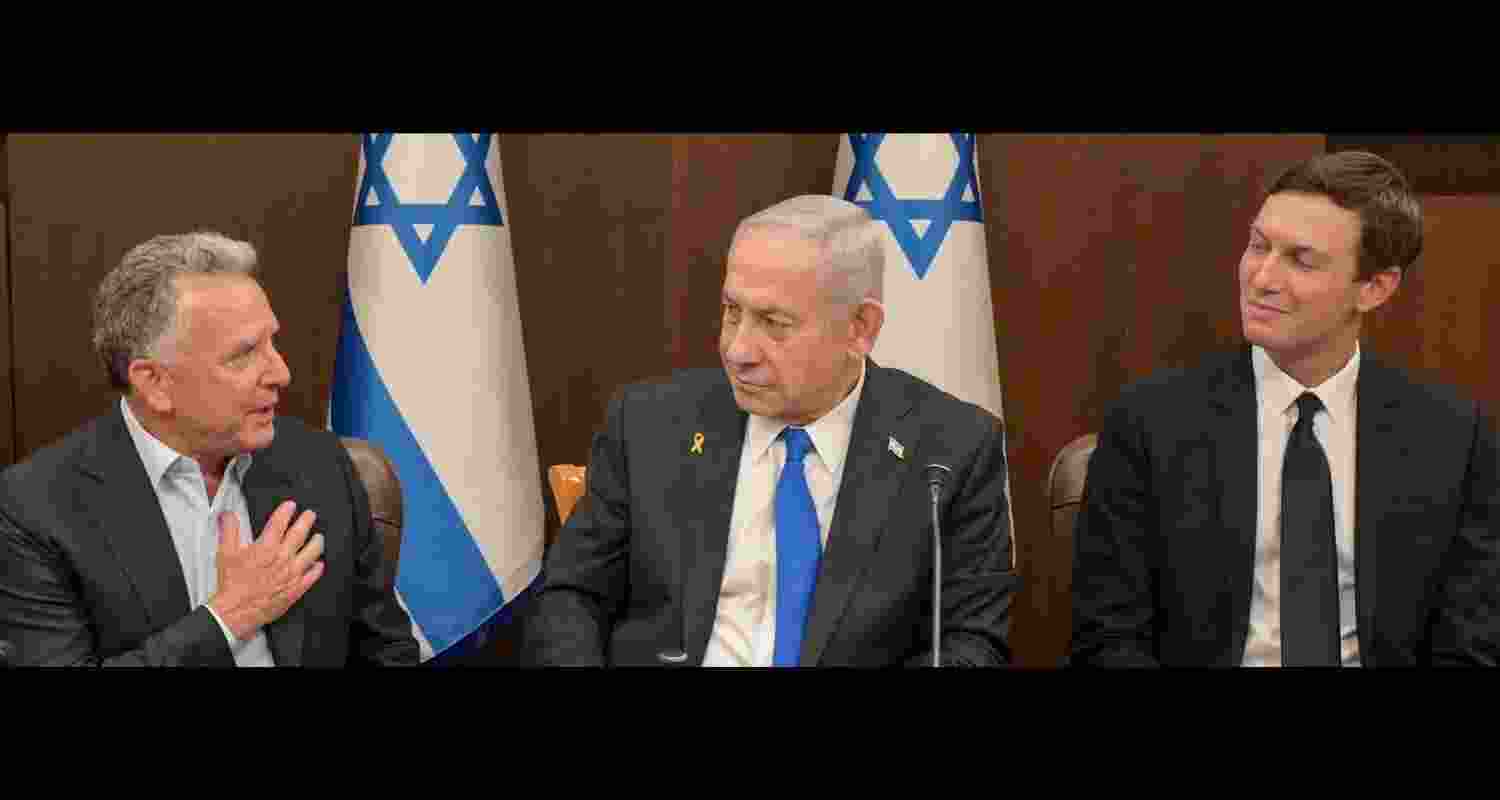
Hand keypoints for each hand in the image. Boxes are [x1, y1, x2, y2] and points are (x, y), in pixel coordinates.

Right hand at [207, 500, 324, 640]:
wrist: (236, 611)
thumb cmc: (232, 584)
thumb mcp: (225, 553)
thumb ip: (229, 531)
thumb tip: (228, 515)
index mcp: (266, 547)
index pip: (280, 522)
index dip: (286, 511)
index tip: (291, 505)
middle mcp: (282, 558)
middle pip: (300, 533)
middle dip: (306, 520)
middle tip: (310, 514)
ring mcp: (292, 573)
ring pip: (312, 552)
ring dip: (317, 542)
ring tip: (319, 536)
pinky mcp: (296, 588)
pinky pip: (313, 575)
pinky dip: (317, 568)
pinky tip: (319, 564)